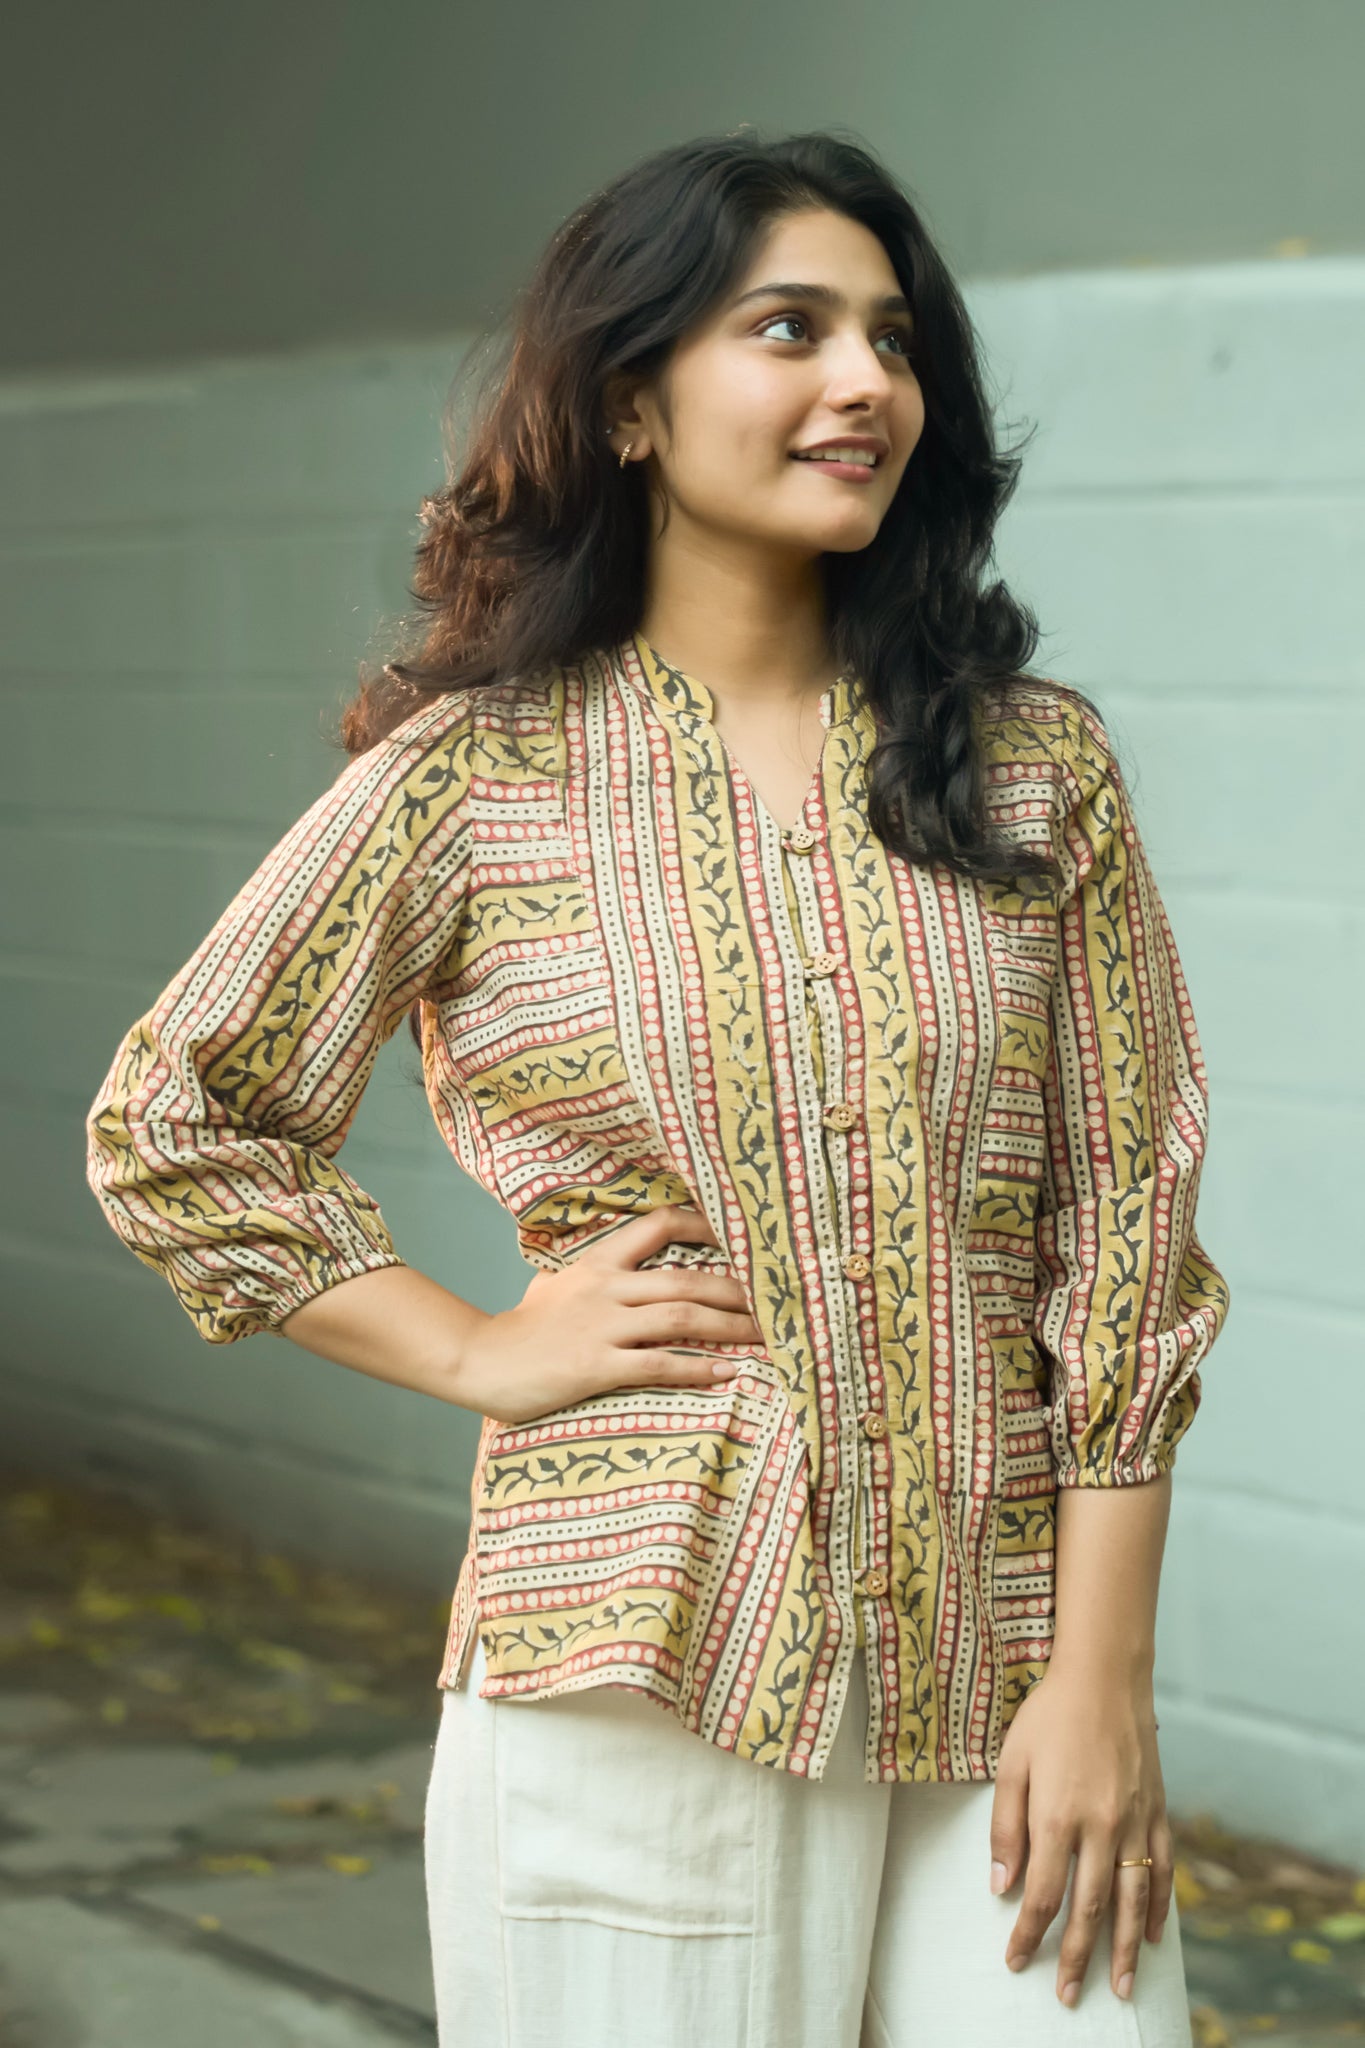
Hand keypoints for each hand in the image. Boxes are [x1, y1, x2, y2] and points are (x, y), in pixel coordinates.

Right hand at [453, 1205, 765, 1426]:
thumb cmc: (524, 1328)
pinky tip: (726, 1374)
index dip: (706, 1226)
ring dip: (731, 1328)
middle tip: (777, 1301)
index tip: (744, 1236)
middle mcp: (606, 1288)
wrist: (481, 1361)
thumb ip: (597, 1273)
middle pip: (687, 1279)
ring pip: (682, 1318)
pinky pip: (659, 1364)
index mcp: (599, 1263)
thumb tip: (633, 1269)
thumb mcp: (558, 1283)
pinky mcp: (596, 1366)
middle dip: (739, 1291)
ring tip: (767, 1338)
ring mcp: (602, 1326)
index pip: (660, 1225)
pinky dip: (698, 1368)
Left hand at [988, 1661, 1173, 2008]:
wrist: (1105, 1677)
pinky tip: (1151, 1936)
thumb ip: (1006, 1828)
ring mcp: (1135, 1822)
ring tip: (1118, 1987)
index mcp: (1058, 1816)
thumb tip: (1001, 1887)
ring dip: (1124, 1949)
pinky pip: (1163, 1870)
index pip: (1041, 1894)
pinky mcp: (1157, 1811)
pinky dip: (1158, 1908)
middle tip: (1066, 1995)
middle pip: (1089, 1909)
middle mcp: (1100, 1827)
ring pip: (1131, 1900)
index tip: (1017, 1960)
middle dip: (1076, 1957)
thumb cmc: (1049, 1716)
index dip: (1028, 1933)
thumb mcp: (1012, 1764)